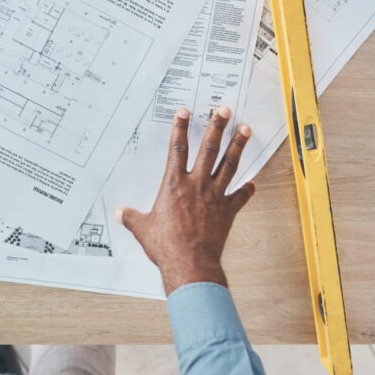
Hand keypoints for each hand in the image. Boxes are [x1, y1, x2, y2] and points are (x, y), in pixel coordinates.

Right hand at [115, 107, 253, 294]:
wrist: (190, 264)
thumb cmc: (167, 246)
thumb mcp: (142, 229)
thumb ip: (132, 218)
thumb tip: (121, 214)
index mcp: (174, 186)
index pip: (177, 149)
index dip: (180, 128)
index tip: (185, 112)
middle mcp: (196, 186)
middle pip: (209, 149)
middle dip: (217, 127)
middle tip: (224, 111)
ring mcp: (215, 197)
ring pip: (229, 165)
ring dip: (238, 146)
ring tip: (245, 130)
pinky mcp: (227, 212)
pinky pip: (240, 197)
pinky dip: (247, 190)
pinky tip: (253, 183)